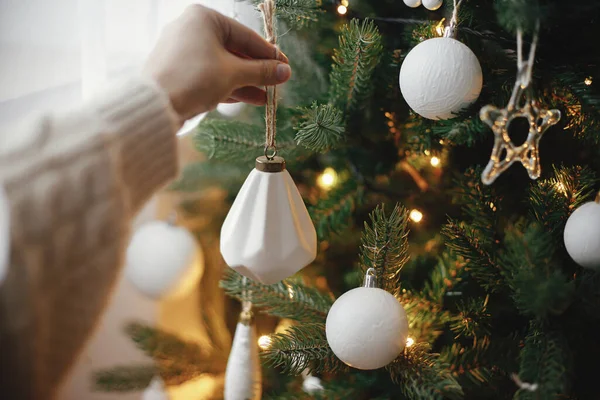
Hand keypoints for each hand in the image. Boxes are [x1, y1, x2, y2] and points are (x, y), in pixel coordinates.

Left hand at [143, 5, 290, 122]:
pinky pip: (209, 75)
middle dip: (256, 71)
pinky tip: (250, 99)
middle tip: (277, 83)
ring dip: (245, 81)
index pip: (246, 36)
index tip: (285, 67)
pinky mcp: (178, 71)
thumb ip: (261, 72)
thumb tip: (284, 72)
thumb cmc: (193, 79)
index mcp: (203, 18)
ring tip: (267, 97)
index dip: (269, 54)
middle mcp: (191, 29)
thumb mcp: (233, 74)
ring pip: (222, 65)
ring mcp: (183, 51)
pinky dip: (228, 85)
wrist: (154, 106)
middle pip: (234, 51)